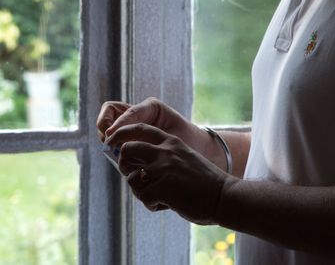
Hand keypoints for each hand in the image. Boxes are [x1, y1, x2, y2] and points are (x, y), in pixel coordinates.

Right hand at [96, 97, 202, 147]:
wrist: (198, 150)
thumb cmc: (189, 142)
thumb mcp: (173, 139)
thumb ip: (151, 140)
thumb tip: (125, 148)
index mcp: (151, 108)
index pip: (129, 112)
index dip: (119, 125)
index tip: (112, 138)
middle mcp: (139, 114)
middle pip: (110, 110)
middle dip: (104, 123)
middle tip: (108, 140)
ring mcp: (132, 124)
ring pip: (108, 123)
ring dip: (105, 135)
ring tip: (111, 149)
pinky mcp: (129, 137)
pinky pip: (113, 138)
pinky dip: (111, 146)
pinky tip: (118, 157)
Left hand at [105, 122, 229, 224]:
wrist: (223, 196)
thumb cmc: (205, 182)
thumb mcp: (185, 158)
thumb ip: (164, 156)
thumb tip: (137, 166)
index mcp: (171, 141)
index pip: (140, 128)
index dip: (122, 133)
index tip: (111, 140)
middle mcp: (164, 152)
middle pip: (127, 149)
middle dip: (123, 164)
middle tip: (132, 176)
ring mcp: (163, 169)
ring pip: (131, 178)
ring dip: (139, 190)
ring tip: (155, 196)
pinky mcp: (162, 188)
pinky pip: (142, 196)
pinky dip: (150, 204)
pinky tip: (164, 205)